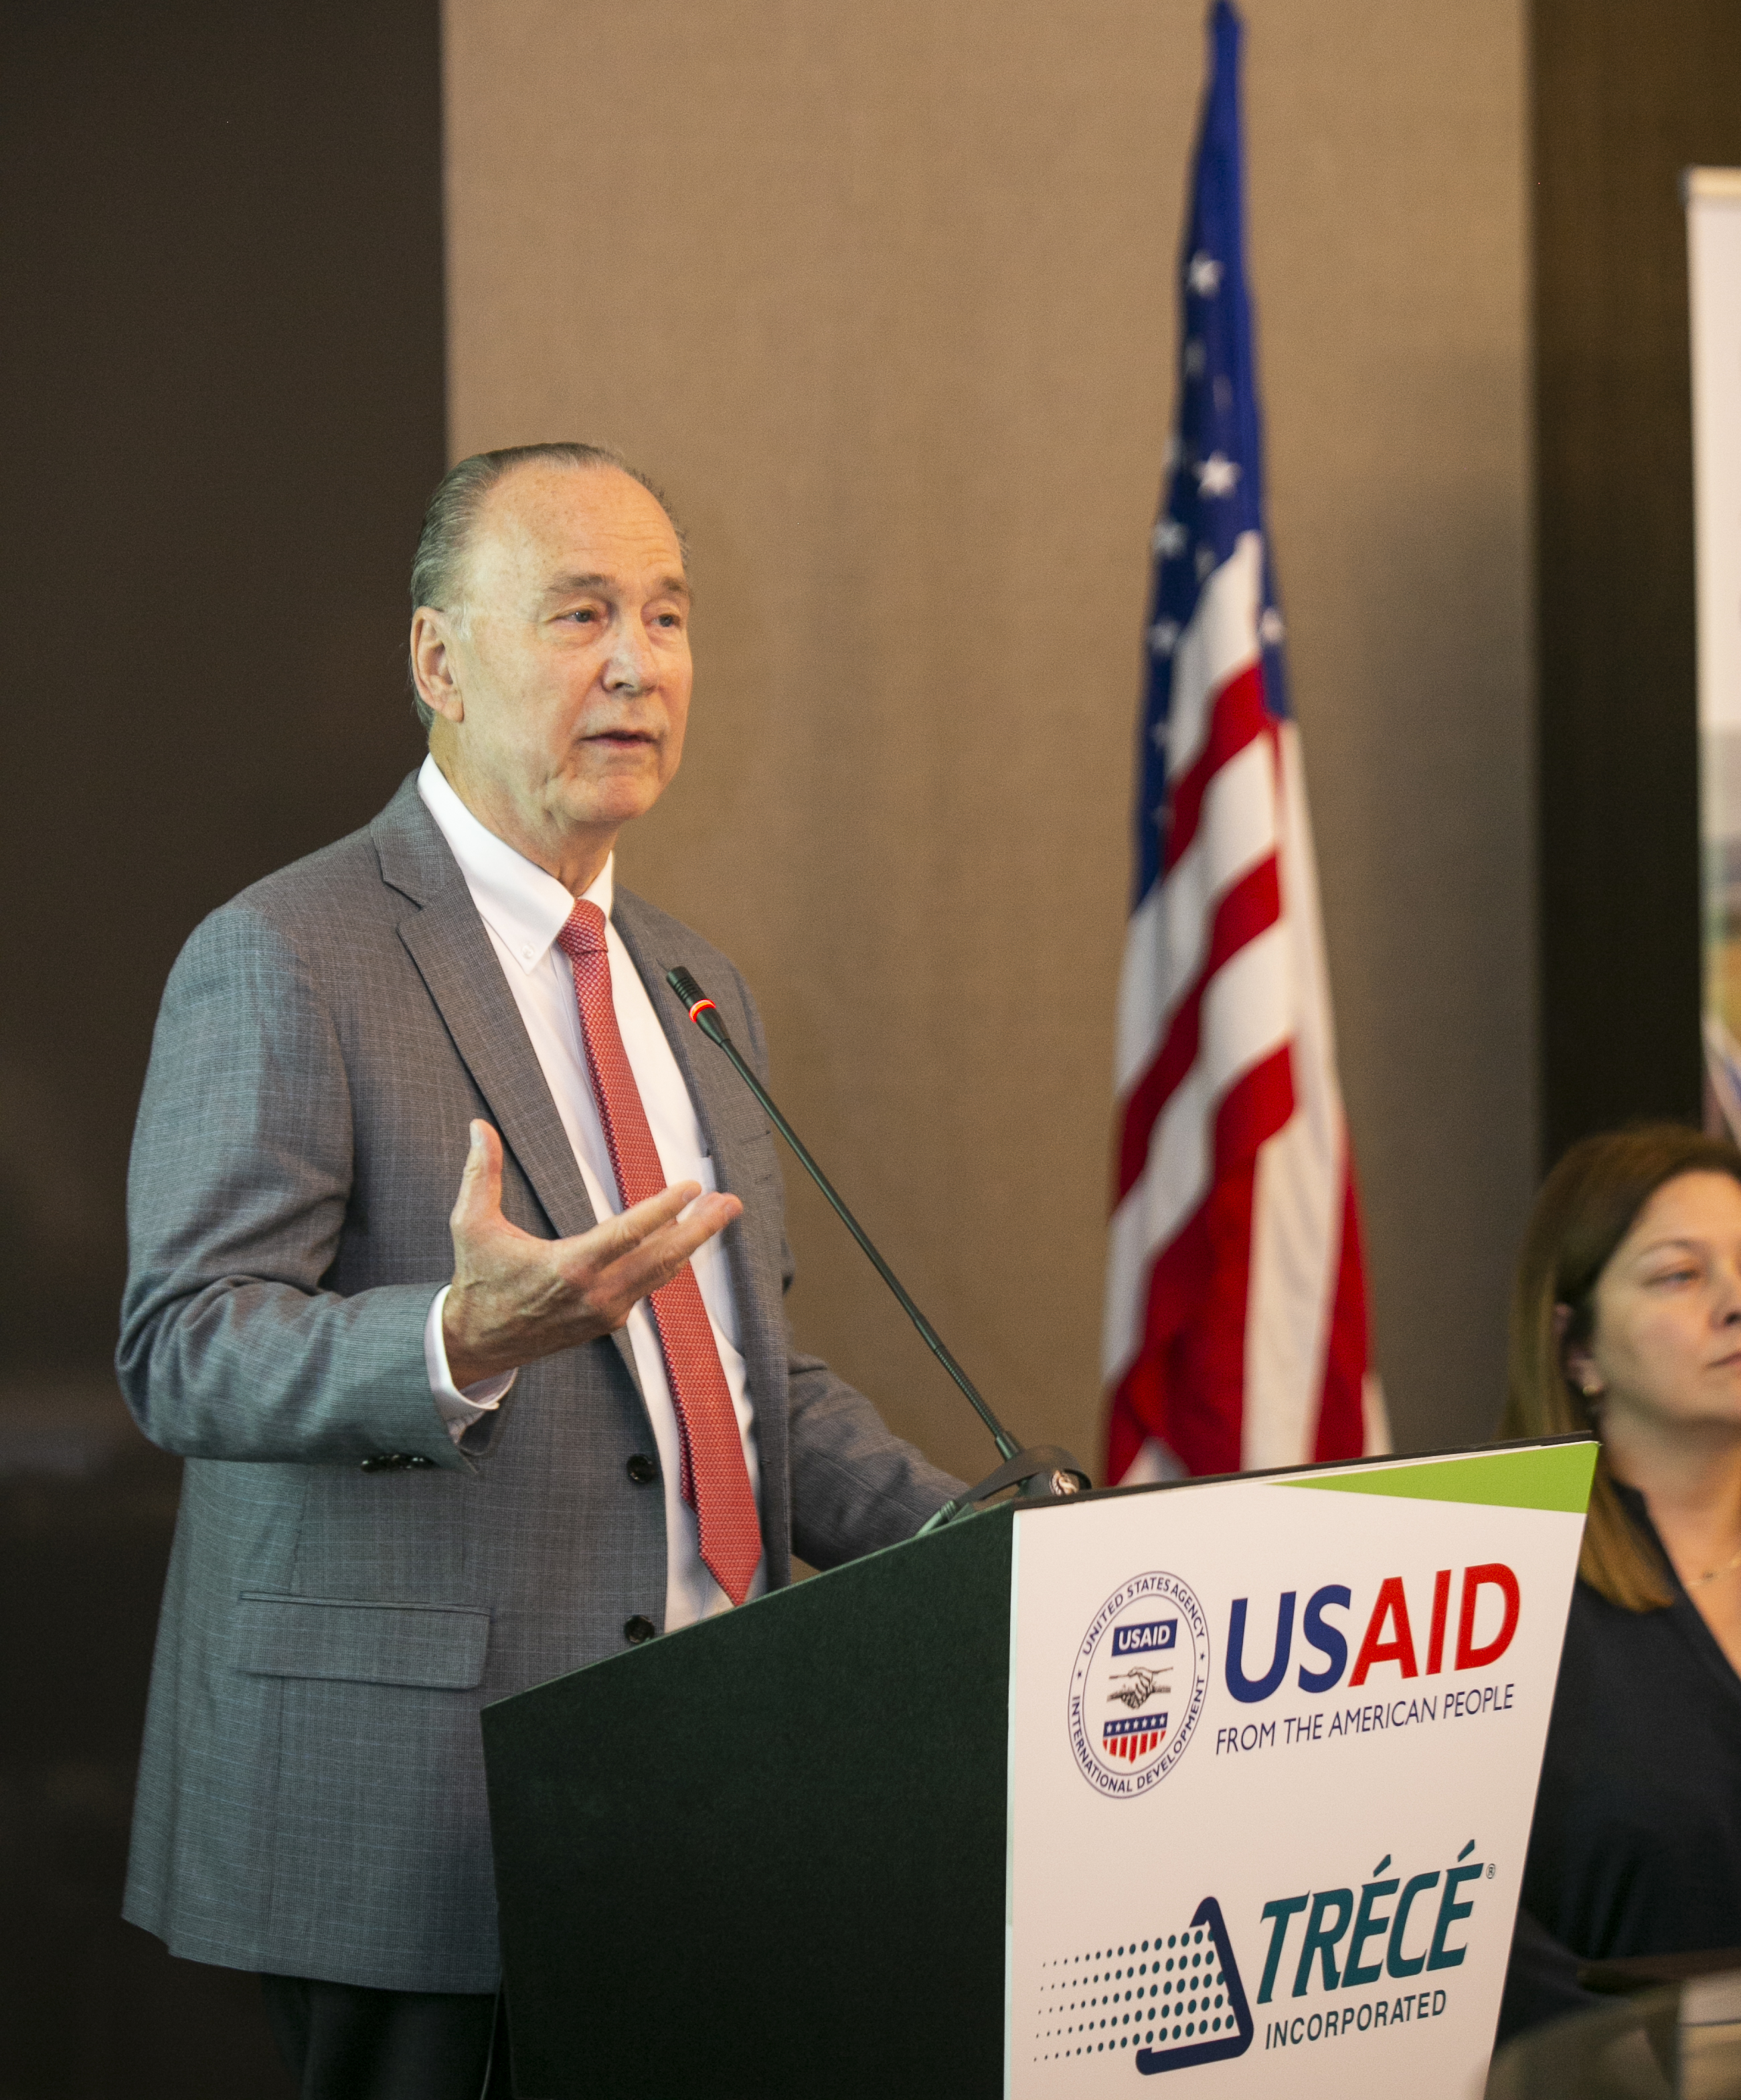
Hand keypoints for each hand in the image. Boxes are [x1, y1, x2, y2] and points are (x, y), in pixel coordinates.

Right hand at [441, 1120, 741, 1387]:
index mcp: (568, 1267)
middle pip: (662, 1257)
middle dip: (701, 1228)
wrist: (477, 1342)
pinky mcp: (608, 1321)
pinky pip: (648, 1286)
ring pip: (661, 1273)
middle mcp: (596, 1293)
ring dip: (693, 1242)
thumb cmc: (476, 1280)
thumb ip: (480, 1174)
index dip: (664, 1208)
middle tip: (730, 1202)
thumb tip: (479, 1126)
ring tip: (719, 1213)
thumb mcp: (470, 1224)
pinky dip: (668, 1261)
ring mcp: (606, 1311)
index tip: (691, 1187)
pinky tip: (684, 1240)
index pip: (629, 1234)